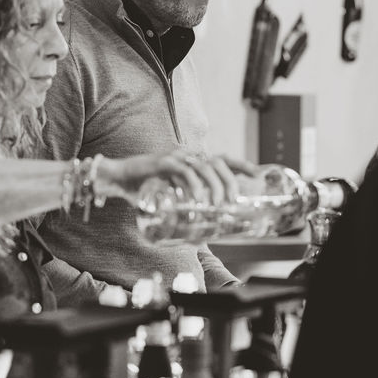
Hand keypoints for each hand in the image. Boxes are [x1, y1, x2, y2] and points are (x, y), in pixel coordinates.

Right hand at [98, 151, 257, 204]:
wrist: (119, 179)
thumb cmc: (146, 189)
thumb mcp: (172, 195)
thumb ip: (187, 202)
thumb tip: (204, 223)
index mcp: (193, 160)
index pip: (223, 158)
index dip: (242, 164)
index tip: (258, 174)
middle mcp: (188, 155)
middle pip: (218, 162)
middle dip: (230, 181)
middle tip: (232, 201)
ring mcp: (176, 157)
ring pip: (204, 166)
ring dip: (214, 186)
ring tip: (217, 204)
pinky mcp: (163, 162)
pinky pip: (184, 171)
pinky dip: (193, 185)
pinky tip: (197, 198)